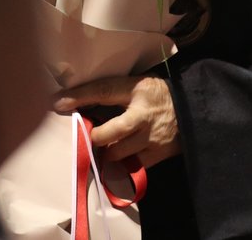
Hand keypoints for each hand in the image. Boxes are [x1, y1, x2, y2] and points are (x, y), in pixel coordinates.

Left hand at [54, 76, 181, 166]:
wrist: (194, 111)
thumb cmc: (158, 96)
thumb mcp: (139, 86)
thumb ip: (116, 93)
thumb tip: (80, 103)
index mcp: (138, 89)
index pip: (104, 90)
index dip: (79, 97)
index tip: (57, 102)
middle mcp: (144, 114)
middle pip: (112, 131)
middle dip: (95, 137)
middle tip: (86, 138)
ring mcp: (152, 137)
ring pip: (118, 152)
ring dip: (106, 153)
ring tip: (100, 149)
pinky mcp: (158, 154)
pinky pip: (131, 166)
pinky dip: (120, 165)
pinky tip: (116, 161)